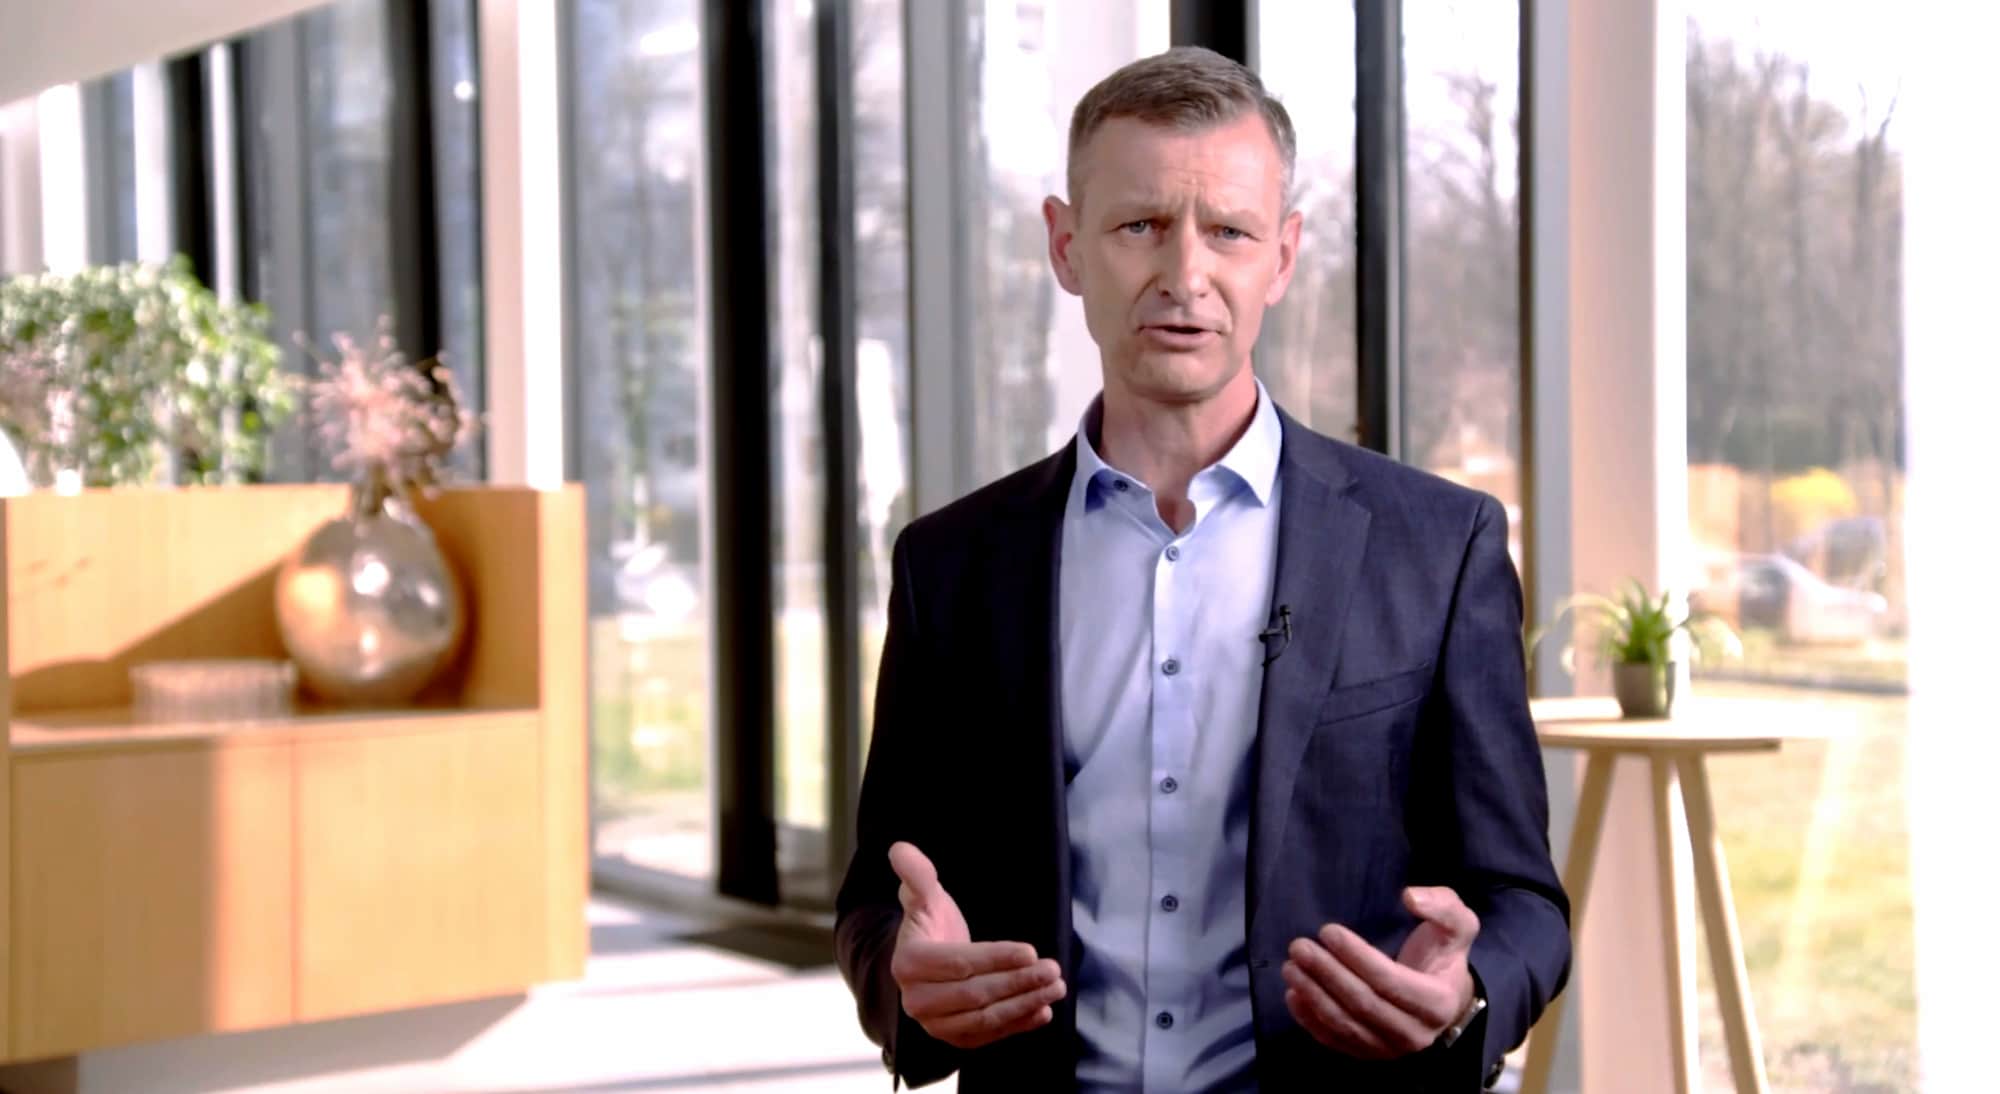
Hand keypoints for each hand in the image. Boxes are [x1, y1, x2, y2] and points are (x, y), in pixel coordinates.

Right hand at [887, 841, 1065, 1049]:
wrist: (927, 961)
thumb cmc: (932, 924)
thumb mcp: (925, 896)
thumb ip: (917, 874)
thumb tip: (900, 849)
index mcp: (908, 963)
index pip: (959, 964)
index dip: (996, 958)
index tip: (1030, 951)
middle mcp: (917, 1000)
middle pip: (975, 994)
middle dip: (1018, 982)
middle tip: (1053, 969)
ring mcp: (934, 1024)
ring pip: (984, 1018)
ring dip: (1024, 1004)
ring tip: (1056, 988)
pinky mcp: (953, 1038)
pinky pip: (988, 1036)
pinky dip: (1017, 1026)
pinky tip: (1043, 1012)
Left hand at [1282, 886, 1479, 1059]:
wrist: (1444, 996)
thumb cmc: (1443, 953)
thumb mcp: (1457, 923)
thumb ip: (1442, 905)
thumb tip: (1410, 896)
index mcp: (1437, 1003)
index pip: (1389, 981)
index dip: (1356, 956)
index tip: (1328, 931)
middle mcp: (1415, 1034)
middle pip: (1362, 1004)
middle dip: (1327, 974)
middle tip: (1299, 946)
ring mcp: (1390, 1049)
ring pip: (1345, 1025)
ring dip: (1313, 996)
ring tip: (1290, 967)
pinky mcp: (1370, 1054)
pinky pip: (1336, 1041)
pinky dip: (1310, 1020)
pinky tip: (1293, 995)